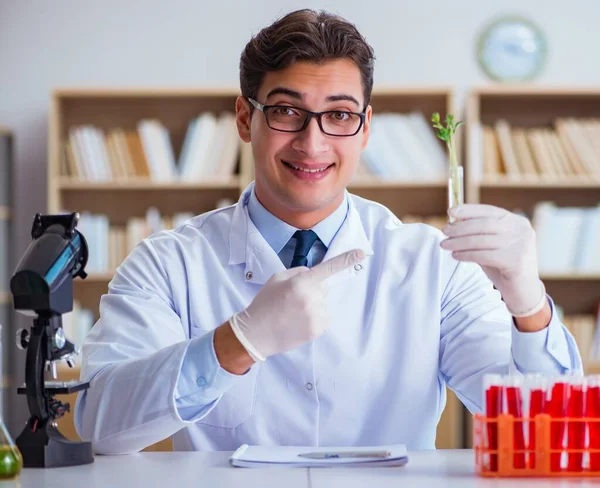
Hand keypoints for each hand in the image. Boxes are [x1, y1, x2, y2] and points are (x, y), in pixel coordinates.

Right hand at [229, 249, 365, 360]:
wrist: (256, 333)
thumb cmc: (265, 302)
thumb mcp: (277, 278)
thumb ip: (298, 272)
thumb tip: (313, 274)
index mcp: (301, 281)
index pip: (328, 268)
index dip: (346, 260)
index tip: (362, 253)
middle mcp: (312, 297)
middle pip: (323, 288)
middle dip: (312, 290)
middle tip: (292, 300)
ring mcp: (317, 314)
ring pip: (323, 303)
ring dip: (313, 305)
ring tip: (293, 313)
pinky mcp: (318, 329)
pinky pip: (324, 317)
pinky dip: (314, 318)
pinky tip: (298, 322)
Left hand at [440, 204, 545, 316]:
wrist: (523, 292)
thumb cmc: (503, 266)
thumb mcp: (491, 245)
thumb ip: (478, 233)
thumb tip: (453, 222)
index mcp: (517, 221)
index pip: (489, 210)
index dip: (469, 210)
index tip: (451, 211)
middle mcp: (521, 230)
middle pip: (484, 224)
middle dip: (461, 227)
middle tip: (444, 231)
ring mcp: (521, 244)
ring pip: (482, 240)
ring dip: (459, 242)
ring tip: (445, 245)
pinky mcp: (516, 260)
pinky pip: (484, 255)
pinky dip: (467, 255)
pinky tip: (455, 256)